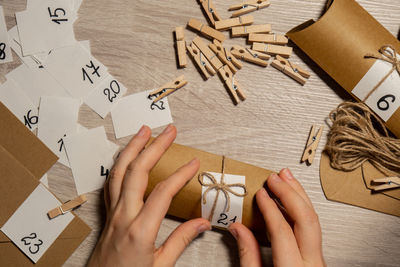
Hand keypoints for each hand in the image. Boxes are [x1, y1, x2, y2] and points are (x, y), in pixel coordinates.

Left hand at [88, 125, 210, 266]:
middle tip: (169, 131)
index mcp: (139, 230)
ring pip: (119, 172)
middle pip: (137, 172)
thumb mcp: (161, 266)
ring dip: (132, 148)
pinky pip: (111, 182)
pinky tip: (127, 155)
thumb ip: (181, 241)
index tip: (194, 163)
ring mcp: (112, 212)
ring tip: (143, 131)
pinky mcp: (107, 213)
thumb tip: (202, 223)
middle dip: (154, 147)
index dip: (180, 175)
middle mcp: (123, 215)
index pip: (162, 193)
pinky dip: (120, 163)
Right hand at [228, 169, 324, 266]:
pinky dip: (301, 208)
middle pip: (305, 219)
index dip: (269, 208)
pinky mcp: (317, 257)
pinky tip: (292, 199)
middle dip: (289, 194)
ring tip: (286, 179)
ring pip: (313, 220)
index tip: (260, 194)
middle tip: (275, 178)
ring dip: (298, 196)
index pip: (282, 230)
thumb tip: (238, 228)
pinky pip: (312, 226)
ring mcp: (318, 260)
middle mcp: (312, 263)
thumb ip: (248, 254)